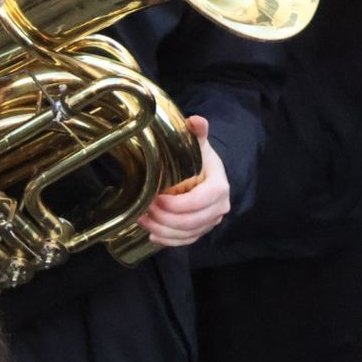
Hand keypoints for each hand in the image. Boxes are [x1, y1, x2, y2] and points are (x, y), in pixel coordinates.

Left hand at [138, 115, 229, 246]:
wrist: (209, 174)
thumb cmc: (202, 160)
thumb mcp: (200, 145)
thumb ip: (198, 133)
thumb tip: (195, 120)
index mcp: (219, 188)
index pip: (197, 202)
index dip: (175, 205)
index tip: (155, 198)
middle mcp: (219, 208)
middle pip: (190, 222)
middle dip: (163, 219)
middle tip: (143, 210)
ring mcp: (211, 222)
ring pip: (186, 234)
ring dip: (161, 230)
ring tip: (141, 220)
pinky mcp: (202, 231)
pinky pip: (185, 242)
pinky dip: (167, 241)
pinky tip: (152, 235)